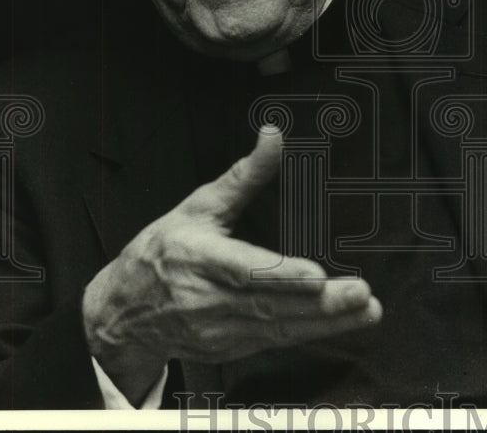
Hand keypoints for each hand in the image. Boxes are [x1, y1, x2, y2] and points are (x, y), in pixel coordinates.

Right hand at [82, 125, 381, 405]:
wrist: (121, 313)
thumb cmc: (161, 253)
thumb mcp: (198, 206)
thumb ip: (243, 176)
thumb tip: (272, 137)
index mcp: (197, 260)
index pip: (243, 270)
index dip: (280, 275)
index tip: (315, 275)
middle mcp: (208, 300)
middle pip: (271, 304)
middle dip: (320, 303)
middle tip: (359, 293)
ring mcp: (219, 330)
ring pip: (279, 329)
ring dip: (325, 322)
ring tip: (365, 309)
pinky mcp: (230, 348)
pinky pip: (276, 341)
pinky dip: (310, 333)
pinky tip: (342, 323)